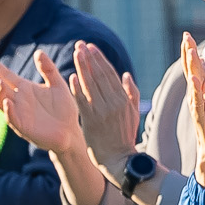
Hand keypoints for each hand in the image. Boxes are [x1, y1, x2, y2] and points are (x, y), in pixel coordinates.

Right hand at [0, 50, 84, 155]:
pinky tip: (7, 102)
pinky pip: (12, 119)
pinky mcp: (24, 127)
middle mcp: (18, 100)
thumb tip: (38, 52)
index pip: (6, 74)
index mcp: (24, 88)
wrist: (71, 132)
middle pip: (0, 87)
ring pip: (1, 102)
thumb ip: (48, 69)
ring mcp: (19, 114)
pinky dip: (8, 111)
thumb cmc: (64, 109)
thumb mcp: (58, 84)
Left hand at [71, 42, 141, 173]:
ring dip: (82, 68)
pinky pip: (82, 101)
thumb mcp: (133, 113)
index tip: (91, 47)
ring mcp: (101, 112)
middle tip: (80, 45)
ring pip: (90, 85)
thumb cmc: (125, 135)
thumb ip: (131, 92)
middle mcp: (113, 103)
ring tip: (76, 54)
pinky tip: (71, 77)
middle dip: (89, 58)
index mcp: (123, 99)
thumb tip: (125, 74)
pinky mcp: (91, 121)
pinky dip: (77, 89)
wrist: (118, 159)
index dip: (99, 59)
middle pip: (99, 76)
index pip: (110, 74)